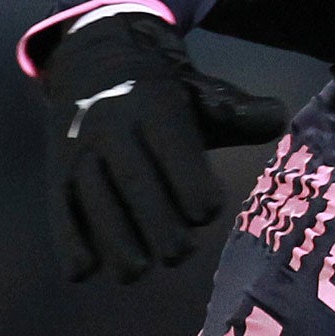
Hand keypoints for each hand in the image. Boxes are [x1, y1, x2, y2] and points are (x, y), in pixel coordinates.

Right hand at [43, 13, 288, 281]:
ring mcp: (78, 149)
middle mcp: (112, 125)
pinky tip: (84, 271)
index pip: (172, 148)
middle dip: (156, 224)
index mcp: (154, 106)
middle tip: (179, 254)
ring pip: (92, 197)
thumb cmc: (166, 97)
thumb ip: (240, 114)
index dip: (191, 186)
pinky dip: (68, 240)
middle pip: (133, 179)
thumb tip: (279, 118)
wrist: (94, 64)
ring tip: (137, 270)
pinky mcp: (56, 172)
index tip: (207, 213)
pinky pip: (59, 207)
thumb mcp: (203, 95)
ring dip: (113, 240)